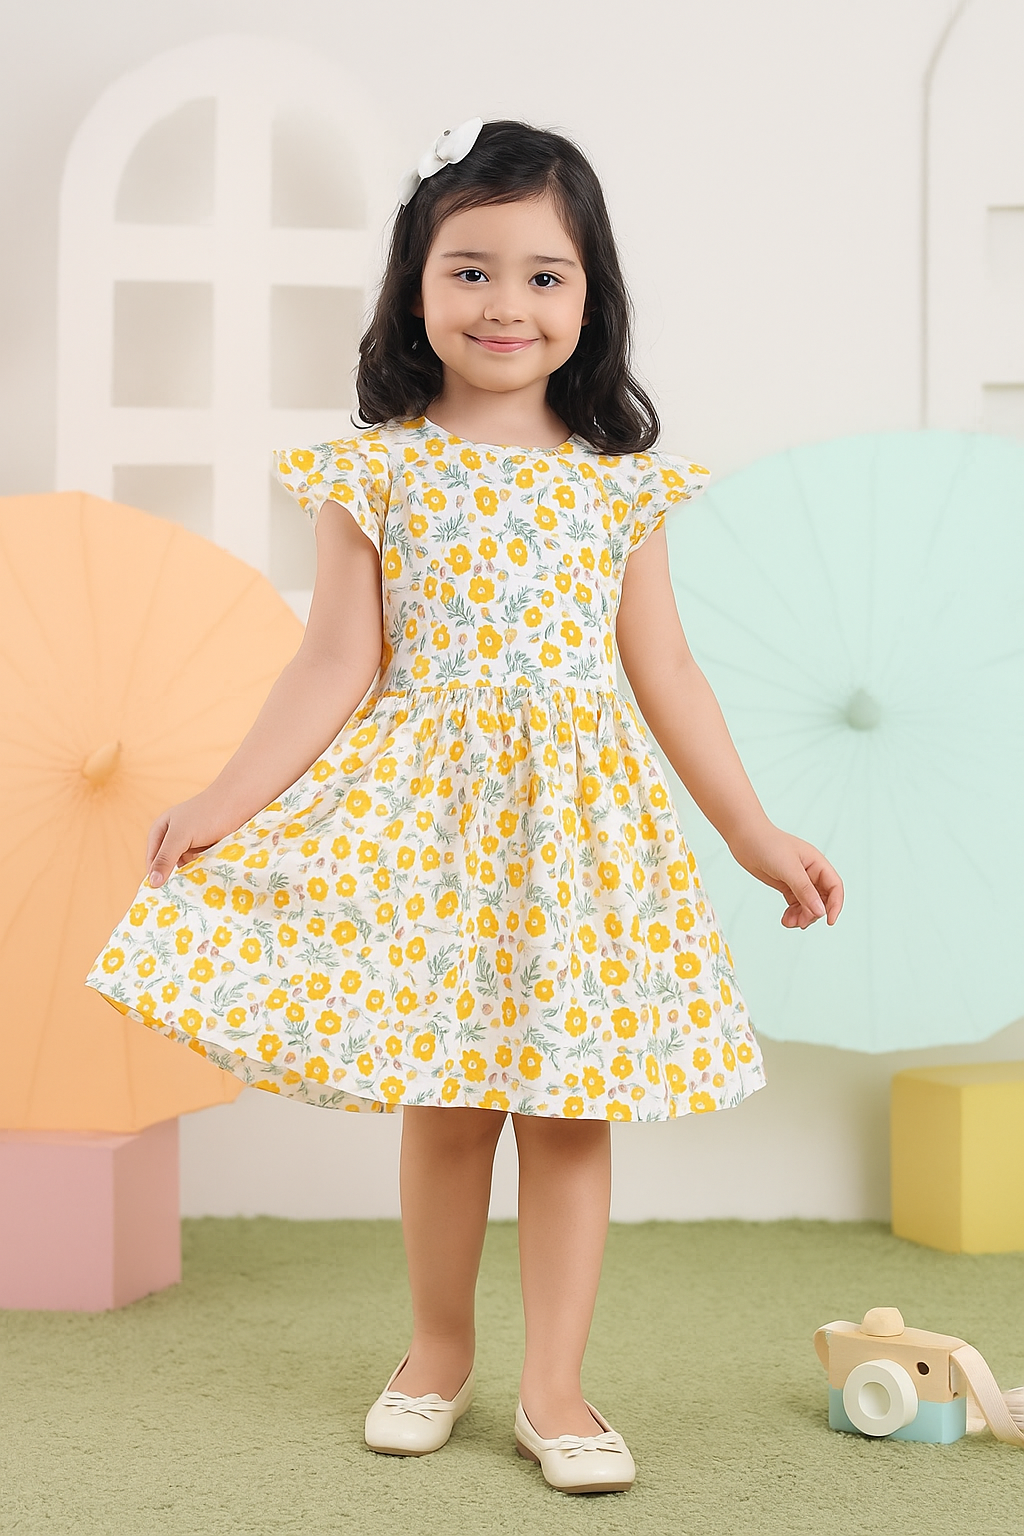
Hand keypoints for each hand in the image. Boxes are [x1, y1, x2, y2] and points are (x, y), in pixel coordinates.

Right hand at [145, 795, 240, 887]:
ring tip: (196, 884)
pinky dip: (203, 871)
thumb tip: (152, 883)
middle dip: (175, 877)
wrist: (238, 803)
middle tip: (180, 894)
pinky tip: (208, 877)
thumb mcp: (181, 836)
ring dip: (191, 875)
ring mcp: (190, 844)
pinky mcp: (206, 850)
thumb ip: (166, 858)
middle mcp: (173, 839)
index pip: (152, 862)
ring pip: (186, 868)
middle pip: (169, 866)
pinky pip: (200, 866)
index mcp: (160, 832)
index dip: (155, 877)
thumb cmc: (206, 814)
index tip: (162, 896)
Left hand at [727, 822, 843, 929]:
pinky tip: (785, 919)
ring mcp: (798, 879)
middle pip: (822, 899)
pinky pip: (796, 904)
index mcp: (817, 863)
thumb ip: (804, 890)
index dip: (836, 905)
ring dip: (802, 916)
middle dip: (813, 913)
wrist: (744, 837)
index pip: (835, 887)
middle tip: (800, 923)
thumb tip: (820, 911)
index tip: (829, 921)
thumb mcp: (788, 869)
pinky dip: (793, 913)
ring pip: (808, 904)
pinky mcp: (786, 885)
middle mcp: (811, 872)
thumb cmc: (768, 846)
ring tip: (789, 922)